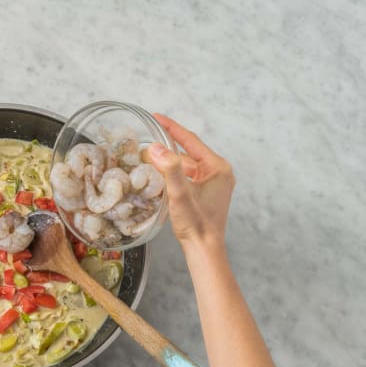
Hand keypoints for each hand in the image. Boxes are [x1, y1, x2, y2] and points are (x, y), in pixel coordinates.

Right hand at [148, 114, 234, 250]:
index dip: (172, 127)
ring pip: (187, 165)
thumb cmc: (196, 223)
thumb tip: (155, 147)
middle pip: (189, 151)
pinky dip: (174, 173)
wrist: (204, 249)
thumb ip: (169, 169)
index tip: (156, 117)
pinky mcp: (207, 193)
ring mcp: (214, 183)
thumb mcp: (180, 194)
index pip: (191, 140)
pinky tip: (159, 174)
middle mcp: (219, 172)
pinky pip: (188, 176)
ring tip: (149, 155)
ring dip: (169, 160)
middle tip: (149, 135)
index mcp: (217, 167)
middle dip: (168, 144)